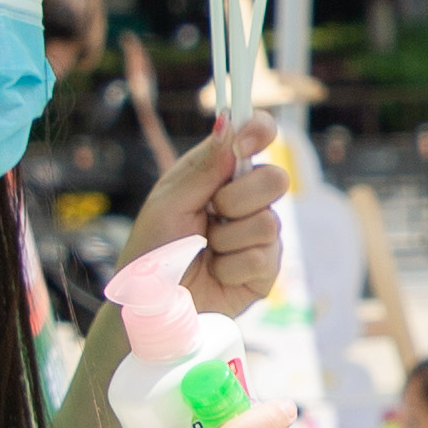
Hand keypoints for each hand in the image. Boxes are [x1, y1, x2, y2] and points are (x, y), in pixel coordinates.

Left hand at [125, 109, 288, 320]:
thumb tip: (229, 122)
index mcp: (218, 174)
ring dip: (228, 240)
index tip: (246, 143)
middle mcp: (244, 200)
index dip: (260, 132)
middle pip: (275, 179)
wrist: (152, 305)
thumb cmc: (152, 252)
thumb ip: (203, 167)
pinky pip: (263, 257)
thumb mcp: (168, 203)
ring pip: (269, 222)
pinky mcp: (265, 269)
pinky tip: (216, 273)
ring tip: (206, 252)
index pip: (256, 138)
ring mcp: (259, 235)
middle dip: (237, 199)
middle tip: (210, 215)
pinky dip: (231, 267)